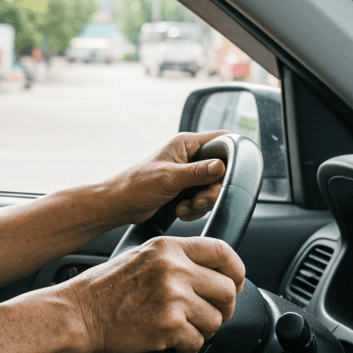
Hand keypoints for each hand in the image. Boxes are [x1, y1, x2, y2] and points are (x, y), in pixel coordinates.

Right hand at [60, 235, 245, 352]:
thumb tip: (212, 275)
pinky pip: (198, 341)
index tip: (235, 283)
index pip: (223, 252)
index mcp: (169, 248)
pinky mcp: (169, 325)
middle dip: (222, 308)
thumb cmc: (106, 289)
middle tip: (209, 316)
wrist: (79, 313)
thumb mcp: (142, 256)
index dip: (236, 271)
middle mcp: (174, 269)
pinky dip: (188, 347)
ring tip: (183, 330)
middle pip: (226, 290)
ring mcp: (173, 297)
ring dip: (203, 330)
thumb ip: (176, 260)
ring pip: (215, 320)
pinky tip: (173, 342)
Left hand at [110, 130, 229, 224]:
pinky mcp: (185, 190)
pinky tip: (181, 212)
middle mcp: (190, 156)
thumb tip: (221, 166)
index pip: (222, 140)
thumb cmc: (137, 185)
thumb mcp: (170, 178)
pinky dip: (195, 209)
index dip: (232, 155)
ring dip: (202, 203)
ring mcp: (188, 174)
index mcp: (186, 144)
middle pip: (222, 171)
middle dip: (212, 190)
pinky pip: (203, 200)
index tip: (229, 174)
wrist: (120, 205)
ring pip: (213, 188)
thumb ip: (197, 173)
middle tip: (198, 200)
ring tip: (184, 207)